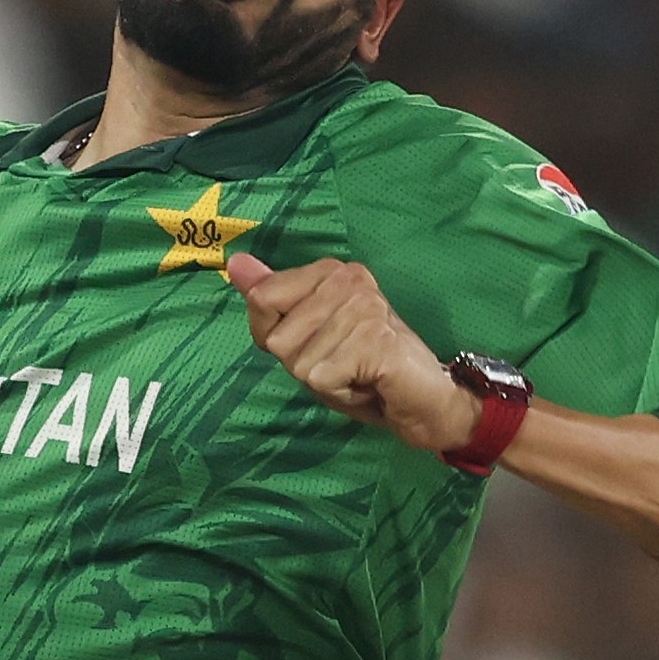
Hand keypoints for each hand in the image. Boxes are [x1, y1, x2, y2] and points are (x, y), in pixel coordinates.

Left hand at [224, 252, 477, 453]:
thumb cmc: (363, 369)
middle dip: (302, 365)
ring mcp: (362, 306)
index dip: (276, 337)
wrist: (422, 396)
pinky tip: (366, 383)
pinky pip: (321, 377)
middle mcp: (347, 279)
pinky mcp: (373, 338)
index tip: (315, 343)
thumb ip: (273, 300)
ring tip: (356, 374)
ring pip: (298, 363)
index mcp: (330, 272)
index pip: (262, 299)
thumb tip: (236, 263)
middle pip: (277, 338)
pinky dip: (339, 391)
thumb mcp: (309, 335)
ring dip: (323, 381)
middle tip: (342, 364)